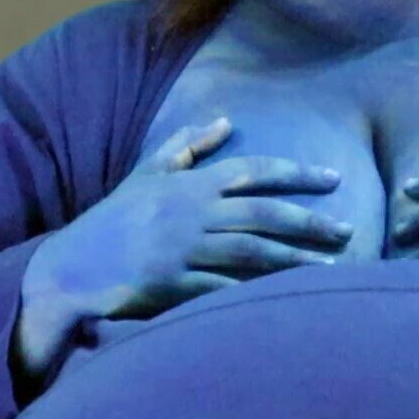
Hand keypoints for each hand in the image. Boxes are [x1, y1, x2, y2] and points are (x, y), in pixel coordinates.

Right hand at [16, 118, 352, 371]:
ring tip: (331, 266)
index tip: (333, 179)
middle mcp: (191, 213)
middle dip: (310, 220)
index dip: (296, 174)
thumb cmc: (111, 222)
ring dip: (295, 258)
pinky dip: (257, 290)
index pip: (253, 171)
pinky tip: (287, 297)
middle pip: (263, 212)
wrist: (70, 268)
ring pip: (251, 250)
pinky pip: (225, 287)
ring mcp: (182, 249)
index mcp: (189, 185)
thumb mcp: (145, 174)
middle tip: (348, 230)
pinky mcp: (173, 284)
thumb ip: (185, 146)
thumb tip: (224, 121)